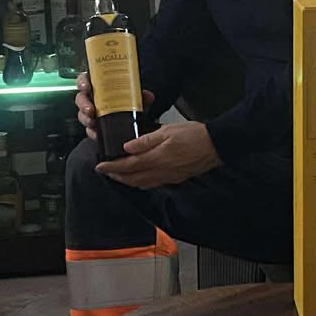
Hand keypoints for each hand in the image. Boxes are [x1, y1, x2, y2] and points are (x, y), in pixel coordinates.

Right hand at [76, 71, 154, 142]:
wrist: (130, 120)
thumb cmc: (126, 102)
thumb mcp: (134, 97)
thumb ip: (140, 96)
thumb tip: (148, 96)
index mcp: (98, 86)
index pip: (85, 80)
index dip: (82, 82)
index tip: (86, 87)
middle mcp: (91, 99)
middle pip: (81, 98)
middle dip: (83, 104)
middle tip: (90, 110)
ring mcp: (90, 113)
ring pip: (82, 115)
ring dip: (86, 119)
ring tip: (93, 123)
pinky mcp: (93, 126)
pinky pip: (89, 130)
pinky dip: (92, 132)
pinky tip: (97, 133)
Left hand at [97, 121, 220, 188]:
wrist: (215, 146)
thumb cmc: (194, 135)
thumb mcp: (167, 131)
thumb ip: (146, 140)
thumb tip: (127, 146)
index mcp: (157, 158)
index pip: (128, 166)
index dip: (112, 167)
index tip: (100, 166)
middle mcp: (160, 172)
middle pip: (132, 179)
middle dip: (116, 176)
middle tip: (105, 171)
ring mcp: (168, 177)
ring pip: (141, 184)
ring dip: (127, 180)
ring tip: (118, 174)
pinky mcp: (174, 178)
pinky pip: (152, 184)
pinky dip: (140, 182)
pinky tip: (138, 176)